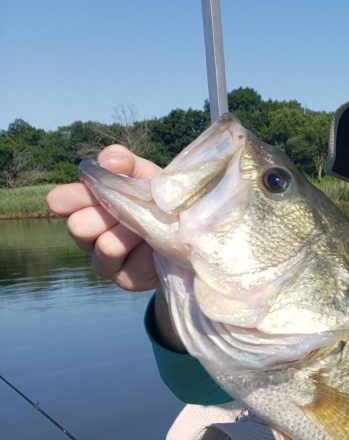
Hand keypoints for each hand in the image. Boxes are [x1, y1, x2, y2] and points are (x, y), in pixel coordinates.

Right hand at [46, 147, 183, 349]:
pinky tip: (150, 244)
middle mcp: (90, 232)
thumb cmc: (165, 202)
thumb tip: (109, 161)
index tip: (85, 192)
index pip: (63, 201)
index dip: (71, 197)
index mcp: (90, 204)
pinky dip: (140, 252)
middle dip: (102, 214)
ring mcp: (104, 258)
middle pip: (78, 225)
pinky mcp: (123, 278)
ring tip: (142, 227)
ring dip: (126, 232)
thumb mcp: (150, 177)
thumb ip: (128, 164)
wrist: (194, 237)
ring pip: (101, 246)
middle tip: (123, 209)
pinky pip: (125, 265)